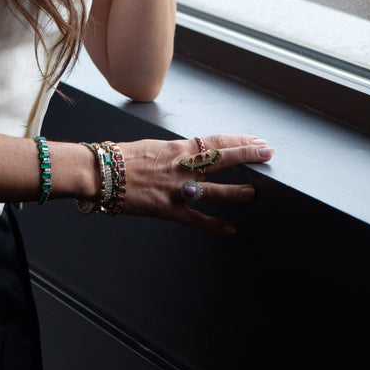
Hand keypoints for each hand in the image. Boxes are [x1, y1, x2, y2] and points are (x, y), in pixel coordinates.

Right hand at [118, 134, 273, 234]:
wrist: (101, 172)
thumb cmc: (123, 158)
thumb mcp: (155, 147)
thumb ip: (177, 152)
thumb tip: (194, 153)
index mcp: (178, 148)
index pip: (215, 141)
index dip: (239, 141)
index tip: (257, 140)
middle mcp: (181, 166)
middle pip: (221, 158)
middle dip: (247, 155)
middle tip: (268, 153)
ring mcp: (176, 188)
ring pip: (213, 190)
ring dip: (235, 192)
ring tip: (253, 193)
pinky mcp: (167, 209)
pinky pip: (195, 219)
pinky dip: (213, 225)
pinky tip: (229, 229)